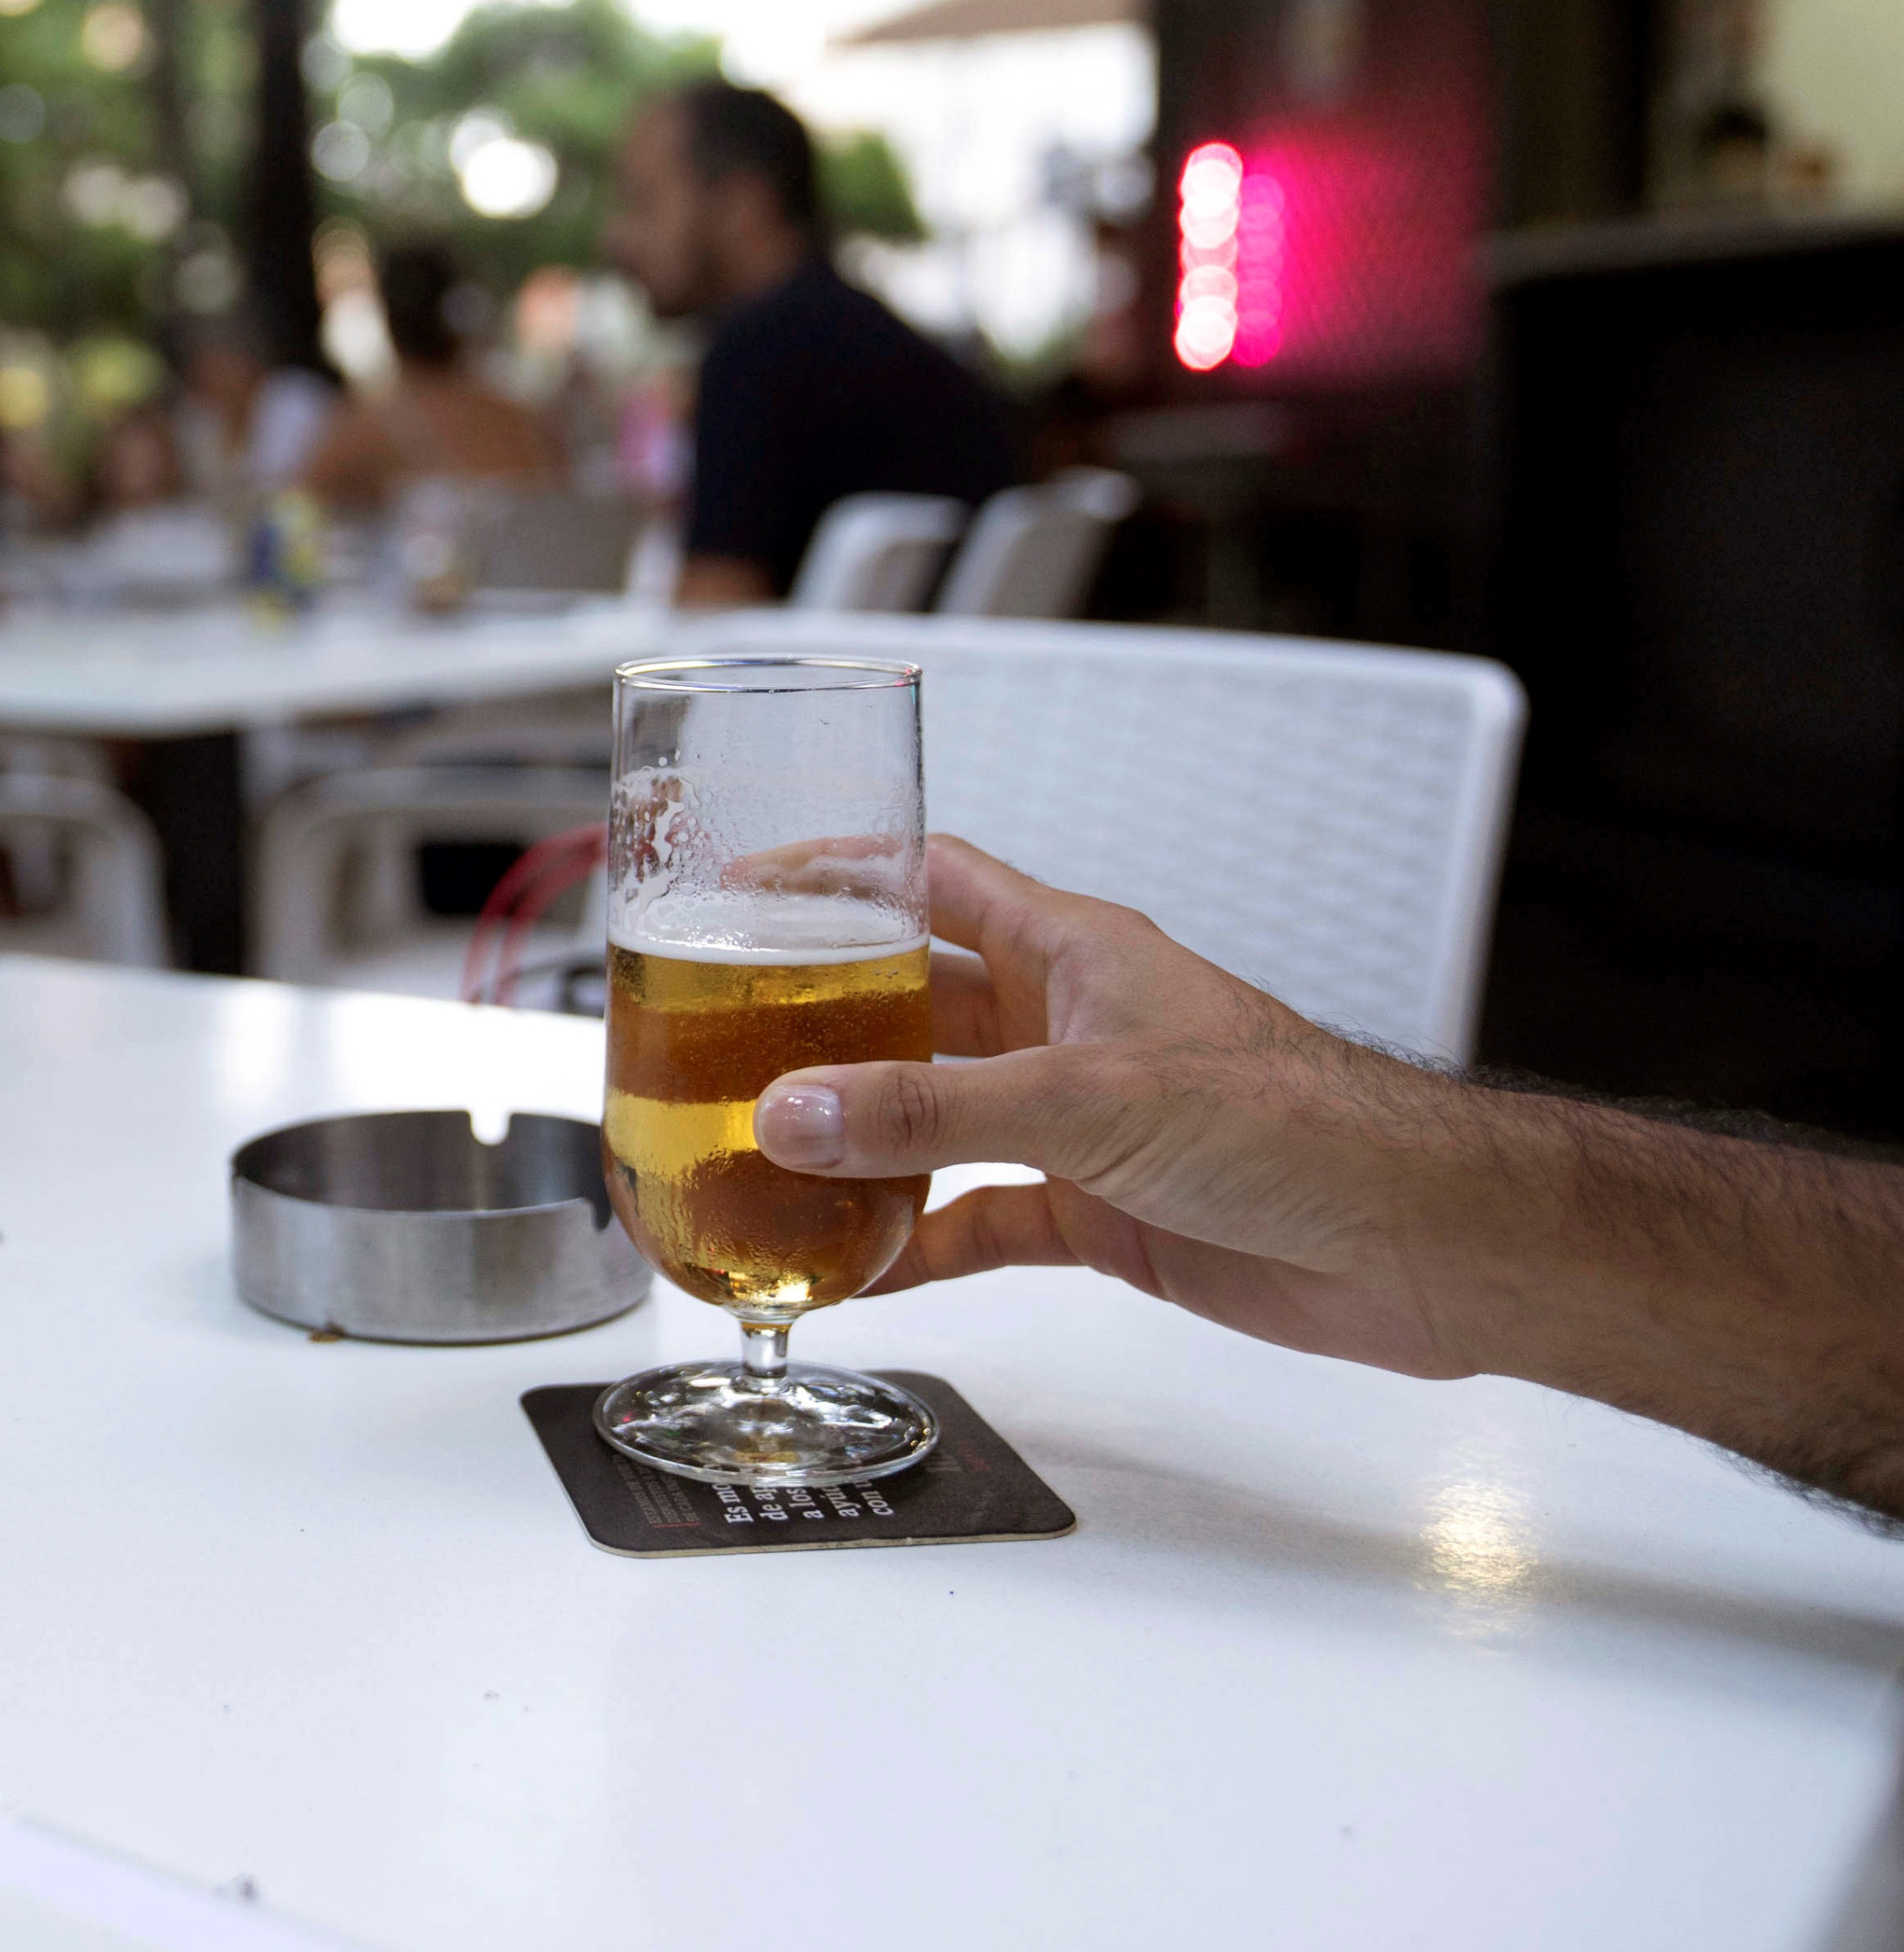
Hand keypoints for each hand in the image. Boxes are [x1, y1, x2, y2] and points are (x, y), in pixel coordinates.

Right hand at [748, 836, 1502, 1379]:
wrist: (1421, 1243)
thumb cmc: (1304, 1123)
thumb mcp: (1091, 1100)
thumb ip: (934, 1112)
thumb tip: (793, 1110)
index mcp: (1072, 952)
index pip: (933, 881)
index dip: (841, 873)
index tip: (745, 881)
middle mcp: (1067, 1026)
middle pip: (912, 1005)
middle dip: (819, 1022)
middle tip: (718, 1041)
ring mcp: (1080, 1121)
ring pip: (935, 1117)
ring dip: (857, 1140)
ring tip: (757, 1159)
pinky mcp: (1099, 1211)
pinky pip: (978, 1218)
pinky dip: (916, 1241)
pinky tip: (853, 1265)